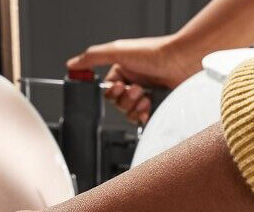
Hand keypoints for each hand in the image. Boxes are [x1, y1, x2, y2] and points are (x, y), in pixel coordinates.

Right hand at [66, 35, 201, 124]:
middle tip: (136, 89)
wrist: (182, 61)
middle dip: (125, 100)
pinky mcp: (157, 103)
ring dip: (134, 107)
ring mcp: (146, 93)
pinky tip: (148, 107)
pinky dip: (143, 115)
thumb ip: (92, 57)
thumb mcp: (117, 51)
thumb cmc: (155, 53)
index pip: (107, 90)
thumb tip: (72, 64)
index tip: (118, 87)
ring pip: (129, 112)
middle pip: (117, 103)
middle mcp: (134, 80)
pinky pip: (142, 118)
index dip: (111, 92)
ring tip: (144, 96)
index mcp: (123, 69)